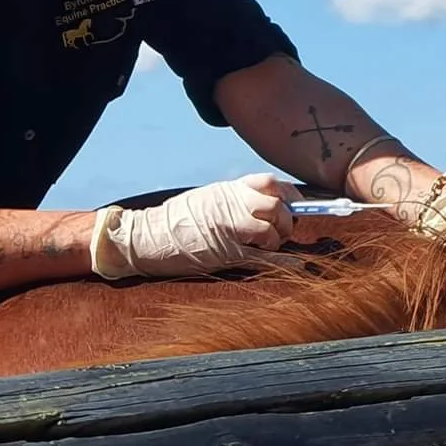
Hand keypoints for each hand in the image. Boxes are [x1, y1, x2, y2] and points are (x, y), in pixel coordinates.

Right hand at [89, 173, 296, 279]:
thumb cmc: (176, 220)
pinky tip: (296, 263)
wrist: (148, 238)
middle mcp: (230, 205)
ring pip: (272, 229)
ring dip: (279, 239)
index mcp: (227, 190)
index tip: (295, 202)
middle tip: (285, 229)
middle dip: (288, 219)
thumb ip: (234, 198)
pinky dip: (283, 260)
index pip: (269, 182)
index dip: (289, 193)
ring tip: (272, 245)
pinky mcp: (226, 254)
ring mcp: (229, 229)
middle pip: (276, 205)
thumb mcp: (207, 198)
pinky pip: (262, 256)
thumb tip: (263, 200)